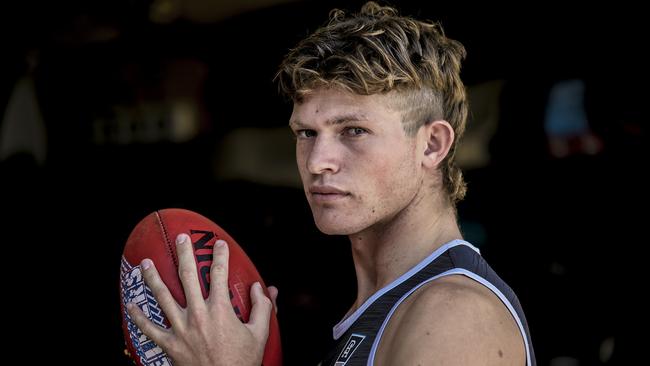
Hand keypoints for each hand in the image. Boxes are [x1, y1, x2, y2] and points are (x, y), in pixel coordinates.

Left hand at [126, 234, 272, 365]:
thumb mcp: (259, 334)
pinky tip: (131, 304)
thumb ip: (262, 308)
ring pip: (163, 296)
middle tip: (182, 238)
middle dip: (185, 254)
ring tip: (147, 262)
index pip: (220, 274)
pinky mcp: (169, 344)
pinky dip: (138, 316)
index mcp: (220, 310)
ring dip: (153, 277)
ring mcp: (181, 329)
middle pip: (188, 276)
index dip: (220, 255)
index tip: (219, 243)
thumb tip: (264, 288)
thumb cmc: (242, 362)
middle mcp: (198, 314)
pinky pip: (149, 328)